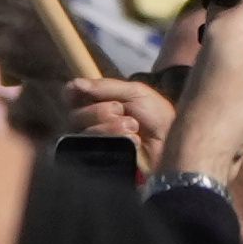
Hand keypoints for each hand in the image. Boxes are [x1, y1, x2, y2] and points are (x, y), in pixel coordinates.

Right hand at [57, 74, 177, 175]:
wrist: (173, 140)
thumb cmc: (156, 115)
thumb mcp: (135, 92)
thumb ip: (105, 87)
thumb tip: (75, 83)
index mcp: (96, 103)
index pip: (69, 97)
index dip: (72, 92)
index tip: (80, 90)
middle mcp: (90, 123)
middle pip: (74, 116)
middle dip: (99, 111)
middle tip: (122, 110)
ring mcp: (94, 143)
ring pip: (85, 133)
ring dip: (112, 127)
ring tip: (134, 128)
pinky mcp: (100, 160)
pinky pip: (94, 150)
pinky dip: (116, 140)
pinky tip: (132, 141)